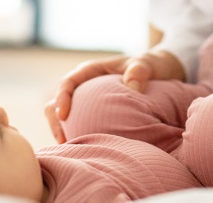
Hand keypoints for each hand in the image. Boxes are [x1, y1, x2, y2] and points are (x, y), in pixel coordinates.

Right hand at [45, 50, 184, 142]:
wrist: (158, 71)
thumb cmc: (149, 65)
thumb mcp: (145, 64)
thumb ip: (139, 72)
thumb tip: (131, 88)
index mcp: (90, 70)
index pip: (68, 82)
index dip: (62, 98)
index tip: (63, 115)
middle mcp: (84, 85)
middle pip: (57, 101)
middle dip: (54, 121)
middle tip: (62, 140)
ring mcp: (86, 99)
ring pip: (62, 115)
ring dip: (61, 130)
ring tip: (68, 149)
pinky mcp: (92, 112)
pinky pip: (77, 124)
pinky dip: (75, 134)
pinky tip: (83, 149)